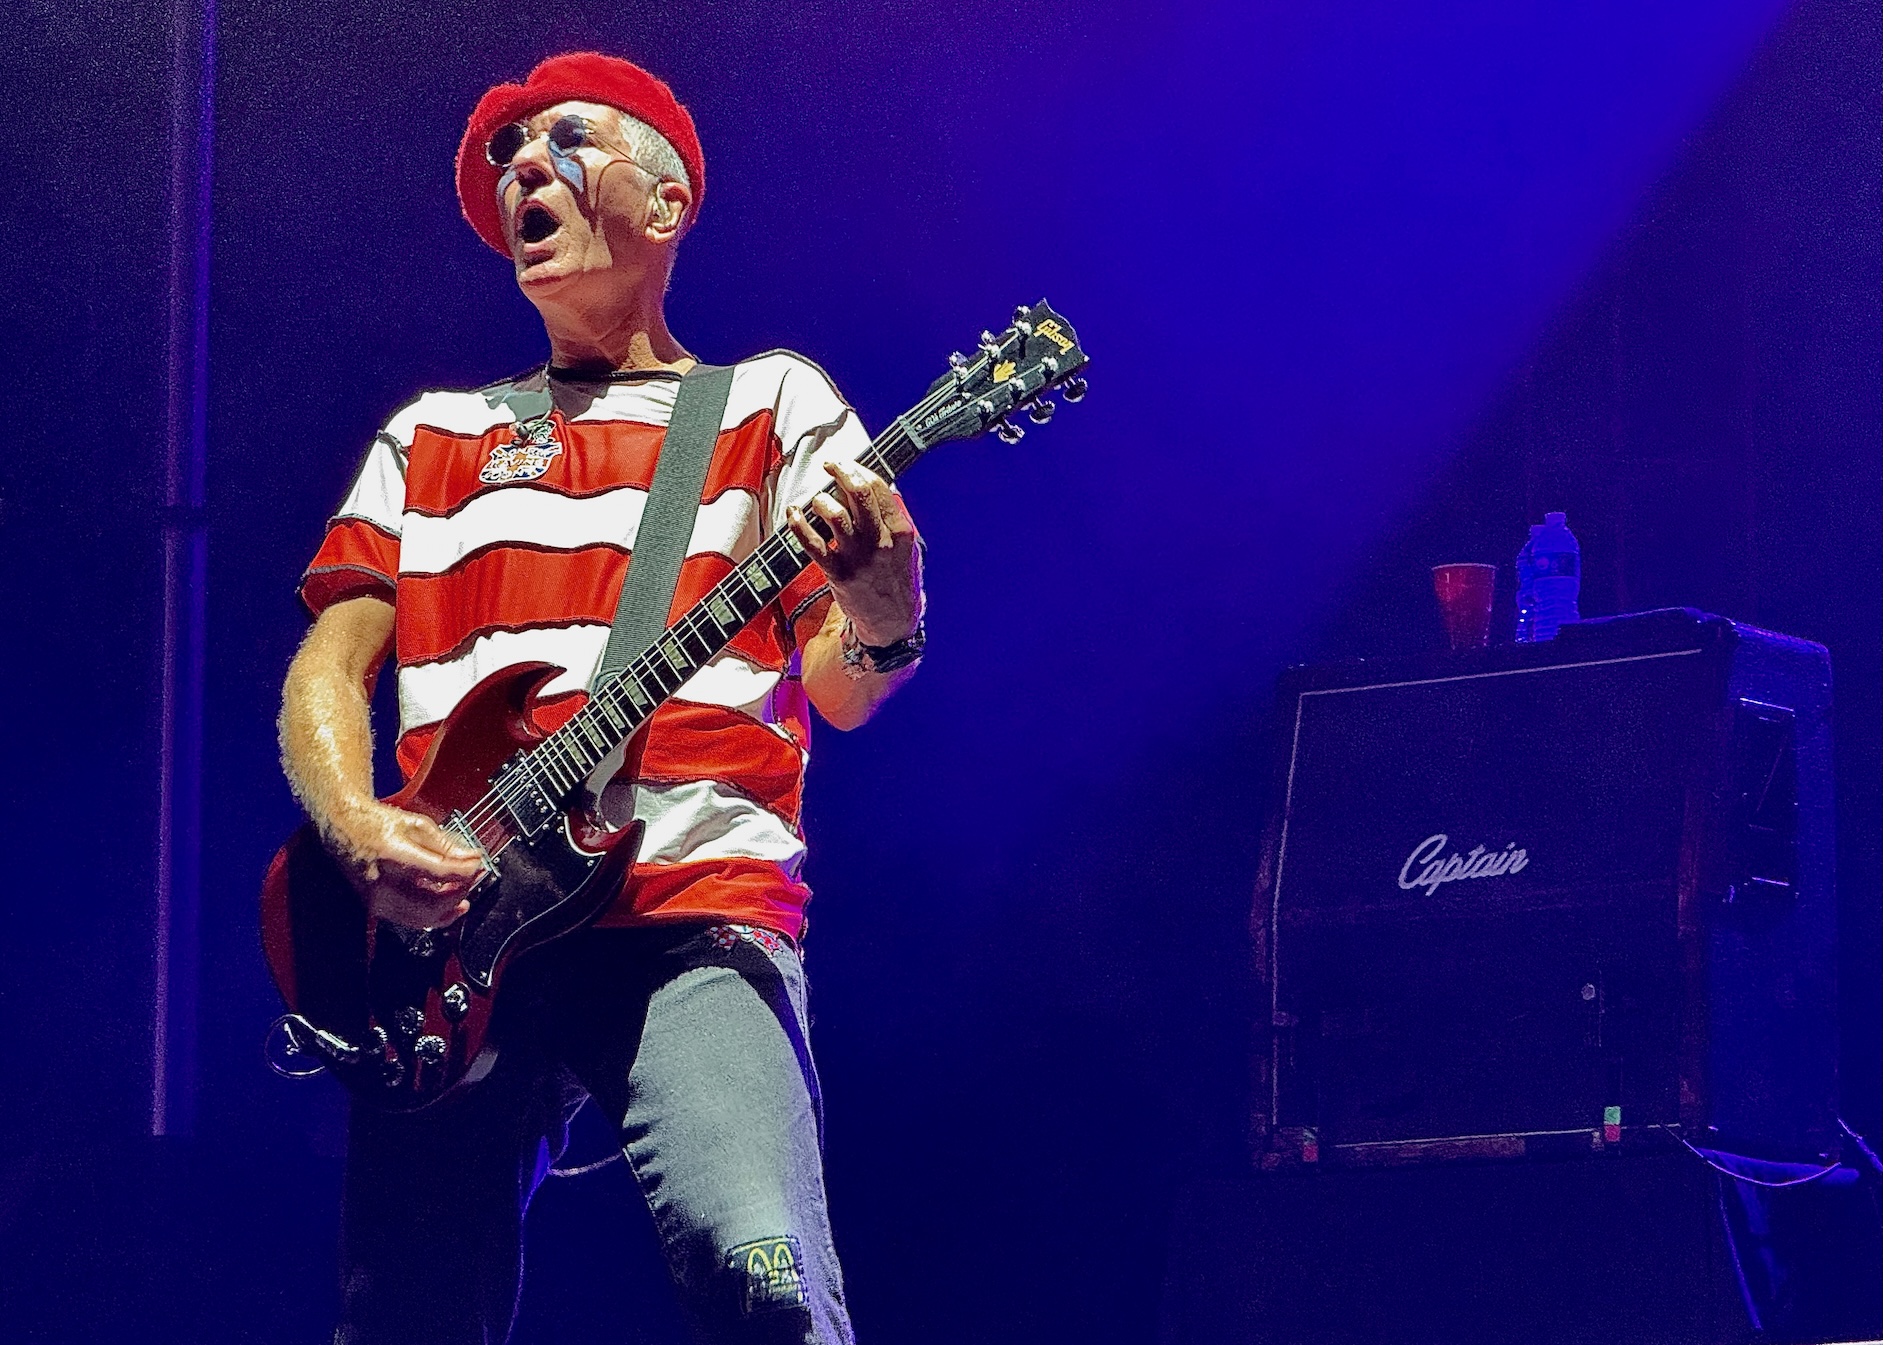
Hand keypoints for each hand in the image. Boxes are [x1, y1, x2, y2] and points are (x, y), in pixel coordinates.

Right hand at [322, 799, 484, 928]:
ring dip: (448, 909)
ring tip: (463, 894)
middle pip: (432, 903)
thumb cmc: (378, 823)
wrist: (344, 829)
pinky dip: (432, 914)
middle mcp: (382, 882)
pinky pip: (410, 920)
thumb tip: (471, 858)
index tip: (478, 865)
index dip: (466, 871)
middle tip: (472, 879)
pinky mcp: (375, 907)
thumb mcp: (417, 824)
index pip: (440, 872)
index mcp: (394, 855)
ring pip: (422, 918)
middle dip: (460, 893)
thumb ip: (446, 844)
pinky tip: (445, 904)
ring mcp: (376, 898)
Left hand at [787, 459, 921, 644]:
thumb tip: (873, 489)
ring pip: (835, 515)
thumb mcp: (908, 549)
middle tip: (830, 465)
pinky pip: (813, 545)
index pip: (879, 488)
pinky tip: (794, 513)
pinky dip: (799, 525)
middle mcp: (881, 542)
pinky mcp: (839, 574)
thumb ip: (893, 520)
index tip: (847, 465)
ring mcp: (859, 558)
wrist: (893, 624)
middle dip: (841, 471)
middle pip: (859, 494)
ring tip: (818, 500)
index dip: (860, 470)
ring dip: (822, 500)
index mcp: (900, 532)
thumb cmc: (898, 582)